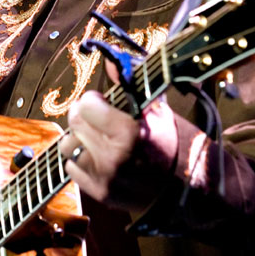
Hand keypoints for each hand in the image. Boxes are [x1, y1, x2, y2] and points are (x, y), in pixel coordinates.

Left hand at [60, 89, 177, 212]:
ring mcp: (104, 178)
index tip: (102, 101)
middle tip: (96, 116)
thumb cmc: (171, 141)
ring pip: (68, 146)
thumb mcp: (156, 108)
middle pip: (75, 123)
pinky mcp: (100, 193)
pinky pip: (71, 168)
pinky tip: (97, 156)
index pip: (86, 106)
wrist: (186, 185)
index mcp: (128, 132)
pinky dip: (80, 160)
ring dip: (79, 137)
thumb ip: (129, 84)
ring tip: (96, 137)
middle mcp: (112, 157)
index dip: (93, 100)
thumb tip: (109, 62)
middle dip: (83, 115)